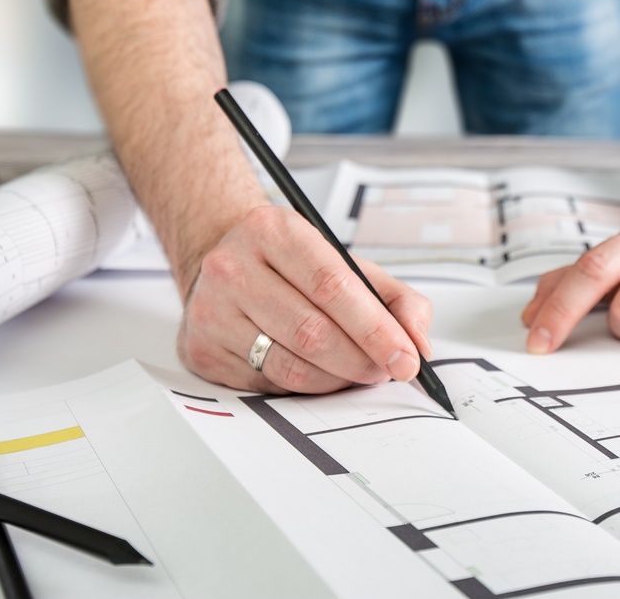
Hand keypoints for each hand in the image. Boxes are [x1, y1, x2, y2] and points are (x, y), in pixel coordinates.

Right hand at [176, 204, 433, 393]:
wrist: (222, 261)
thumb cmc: (290, 265)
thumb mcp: (345, 262)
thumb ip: (394, 297)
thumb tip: (418, 341)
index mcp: (275, 231)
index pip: (334, 287)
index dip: (376, 329)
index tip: (406, 357)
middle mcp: (234, 267)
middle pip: (312, 332)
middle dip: (361, 360)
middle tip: (385, 370)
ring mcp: (213, 311)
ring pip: (291, 366)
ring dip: (336, 379)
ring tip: (354, 371)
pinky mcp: (202, 350)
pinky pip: (267, 385)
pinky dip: (303, 388)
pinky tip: (315, 372)